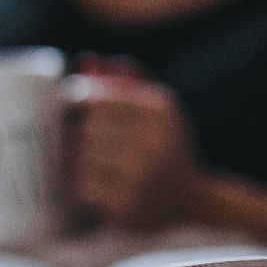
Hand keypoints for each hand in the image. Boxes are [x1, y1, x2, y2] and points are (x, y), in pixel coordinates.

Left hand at [67, 67, 202, 228]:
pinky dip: (80, 183)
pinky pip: (83, 184)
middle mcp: (154, 139)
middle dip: (76, 134)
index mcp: (158, 108)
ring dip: (75, 160)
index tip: (76, 115)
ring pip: (81, 156)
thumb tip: (84, 62)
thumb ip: (124, 79)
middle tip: (79, 142)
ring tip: (87, 163)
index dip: (75, 104)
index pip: (94, 97)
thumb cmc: (164, 146)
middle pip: (85, 127)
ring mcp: (141, 174)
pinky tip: (93, 184)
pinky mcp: (127, 204)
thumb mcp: (157, 107)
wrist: (190, 200)